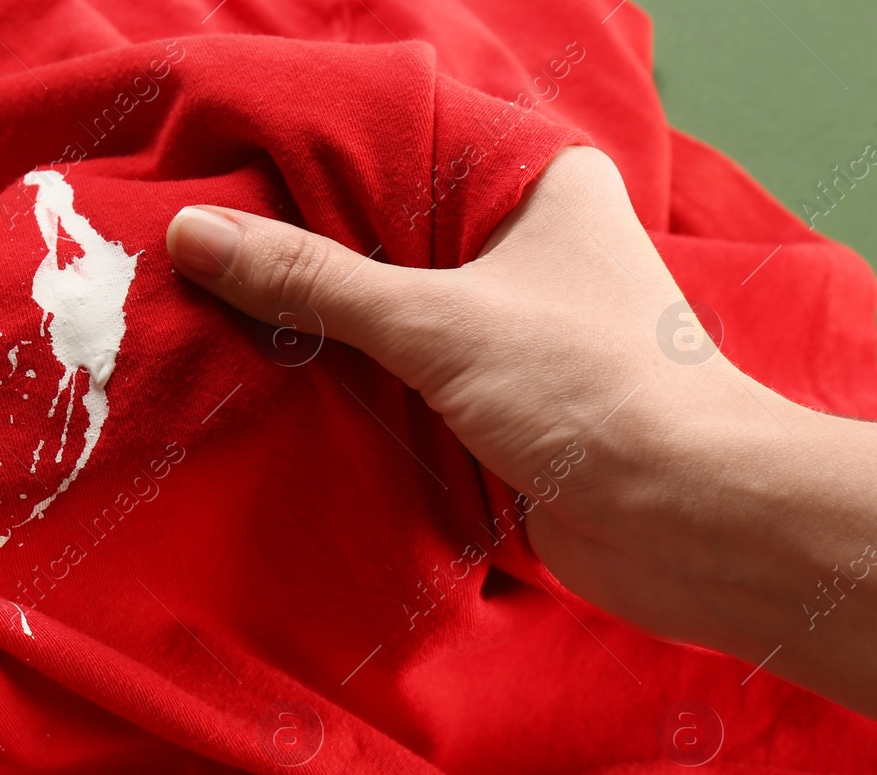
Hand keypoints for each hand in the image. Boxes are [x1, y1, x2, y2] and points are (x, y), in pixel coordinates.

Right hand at [167, 146, 876, 716]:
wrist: (683, 523)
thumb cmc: (587, 390)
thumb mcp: (435, 321)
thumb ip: (314, 281)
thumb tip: (193, 235)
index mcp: (542, 186)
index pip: (407, 149)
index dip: (316, 167)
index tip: (226, 182)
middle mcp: (531, 248)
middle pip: (390, 239)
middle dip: (308, 257)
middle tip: (203, 254)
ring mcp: (514, 328)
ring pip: (393, 314)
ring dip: (324, 329)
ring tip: (216, 311)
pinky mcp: (500, 399)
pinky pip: (405, 378)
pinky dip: (353, 386)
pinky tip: (276, 381)